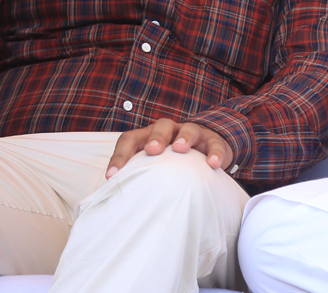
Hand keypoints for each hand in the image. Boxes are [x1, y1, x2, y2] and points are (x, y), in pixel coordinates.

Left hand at [105, 118, 232, 178]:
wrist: (207, 152)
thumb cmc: (172, 164)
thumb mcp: (155, 167)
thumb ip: (140, 177)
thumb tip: (115, 201)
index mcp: (150, 136)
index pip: (131, 139)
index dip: (120, 155)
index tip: (112, 176)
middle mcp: (171, 132)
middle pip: (161, 125)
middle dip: (156, 137)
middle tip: (151, 150)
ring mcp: (194, 134)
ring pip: (189, 129)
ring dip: (184, 137)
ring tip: (180, 149)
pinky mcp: (213, 141)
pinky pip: (214, 144)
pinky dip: (214, 152)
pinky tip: (212, 165)